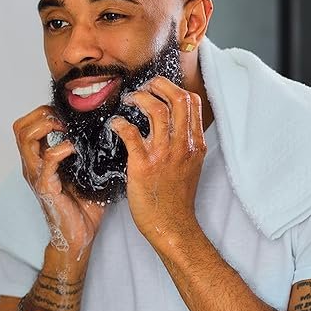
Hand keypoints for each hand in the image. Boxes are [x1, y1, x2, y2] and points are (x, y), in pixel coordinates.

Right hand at [13, 105, 106, 260]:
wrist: (78, 238)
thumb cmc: (82, 208)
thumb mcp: (83, 173)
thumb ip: (87, 153)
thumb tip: (111, 133)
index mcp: (38, 161)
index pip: (26, 126)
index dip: (42, 113)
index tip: (65, 115)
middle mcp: (32, 166)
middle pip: (20, 127)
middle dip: (42, 115)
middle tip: (64, 119)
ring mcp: (37, 176)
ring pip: (25, 138)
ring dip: (46, 126)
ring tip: (66, 129)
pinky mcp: (46, 187)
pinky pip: (47, 160)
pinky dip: (60, 149)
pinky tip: (74, 149)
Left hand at [110, 76, 206, 242]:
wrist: (172, 226)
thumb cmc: (176, 197)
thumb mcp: (190, 165)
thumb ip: (183, 143)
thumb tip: (171, 124)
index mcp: (195, 144)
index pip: (193, 103)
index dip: (174, 87)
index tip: (158, 87)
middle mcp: (183, 145)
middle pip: (178, 99)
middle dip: (158, 84)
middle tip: (143, 86)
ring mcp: (164, 154)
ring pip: (157, 110)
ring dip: (139, 98)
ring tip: (128, 99)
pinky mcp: (144, 165)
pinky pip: (131, 132)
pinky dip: (120, 122)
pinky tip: (114, 124)